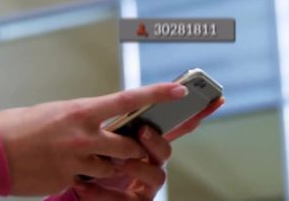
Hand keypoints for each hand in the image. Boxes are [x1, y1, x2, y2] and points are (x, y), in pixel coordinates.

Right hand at [0, 83, 189, 195]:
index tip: (181, 90)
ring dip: (108, 165)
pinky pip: (89, 183)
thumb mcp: (53, 112)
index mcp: (81, 110)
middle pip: (130, 145)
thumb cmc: (17, 127)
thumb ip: (81, 117)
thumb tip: (98, 122)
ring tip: (86, 157)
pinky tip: (65, 170)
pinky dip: (85, 178)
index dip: (158, 94)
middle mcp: (84, 136)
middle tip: (130, 146)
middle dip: (134, 148)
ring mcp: (77, 161)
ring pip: (112, 167)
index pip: (129, 99)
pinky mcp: (67, 180)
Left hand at [72, 97, 225, 199]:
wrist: (72, 189)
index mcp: (148, 143)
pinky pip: (127, 200)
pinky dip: (106, 193)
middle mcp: (152, 164)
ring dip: (136, 167)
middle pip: (166, 151)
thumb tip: (132, 100)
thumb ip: (121, 121)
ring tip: (113, 159)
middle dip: (156, 141)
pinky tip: (86, 186)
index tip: (215, 98)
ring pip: (157, 176)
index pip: (179, 127)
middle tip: (141, 131)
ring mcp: (146, 186)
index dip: (198, 114)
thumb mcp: (102, 135)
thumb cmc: (89, 158)